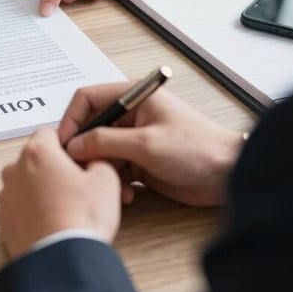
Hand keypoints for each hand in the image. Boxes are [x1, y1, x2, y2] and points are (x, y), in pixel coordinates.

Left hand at [0, 127, 120, 258]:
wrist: (60, 261)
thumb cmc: (80, 220)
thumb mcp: (106, 180)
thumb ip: (98, 159)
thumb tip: (91, 161)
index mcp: (37, 152)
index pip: (49, 132)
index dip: (67, 143)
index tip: (79, 157)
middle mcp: (14, 170)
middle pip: (37, 158)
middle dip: (55, 168)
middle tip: (79, 186)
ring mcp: (6, 196)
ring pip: (28, 183)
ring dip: (44, 190)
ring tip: (68, 209)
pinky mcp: (3, 220)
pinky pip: (21, 207)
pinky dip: (34, 211)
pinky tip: (54, 223)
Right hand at [61, 82, 243, 206]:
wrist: (229, 176)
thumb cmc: (199, 149)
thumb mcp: (146, 144)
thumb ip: (105, 141)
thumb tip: (73, 145)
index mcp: (134, 97)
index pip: (87, 99)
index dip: (71, 119)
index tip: (63, 143)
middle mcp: (130, 115)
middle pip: (89, 127)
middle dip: (83, 150)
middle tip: (79, 169)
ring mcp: (133, 139)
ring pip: (98, 151)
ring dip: (100, 170)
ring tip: (110, 185)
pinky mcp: (138, 161)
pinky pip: (112, 169)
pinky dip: (113, 182)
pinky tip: (126, 194)